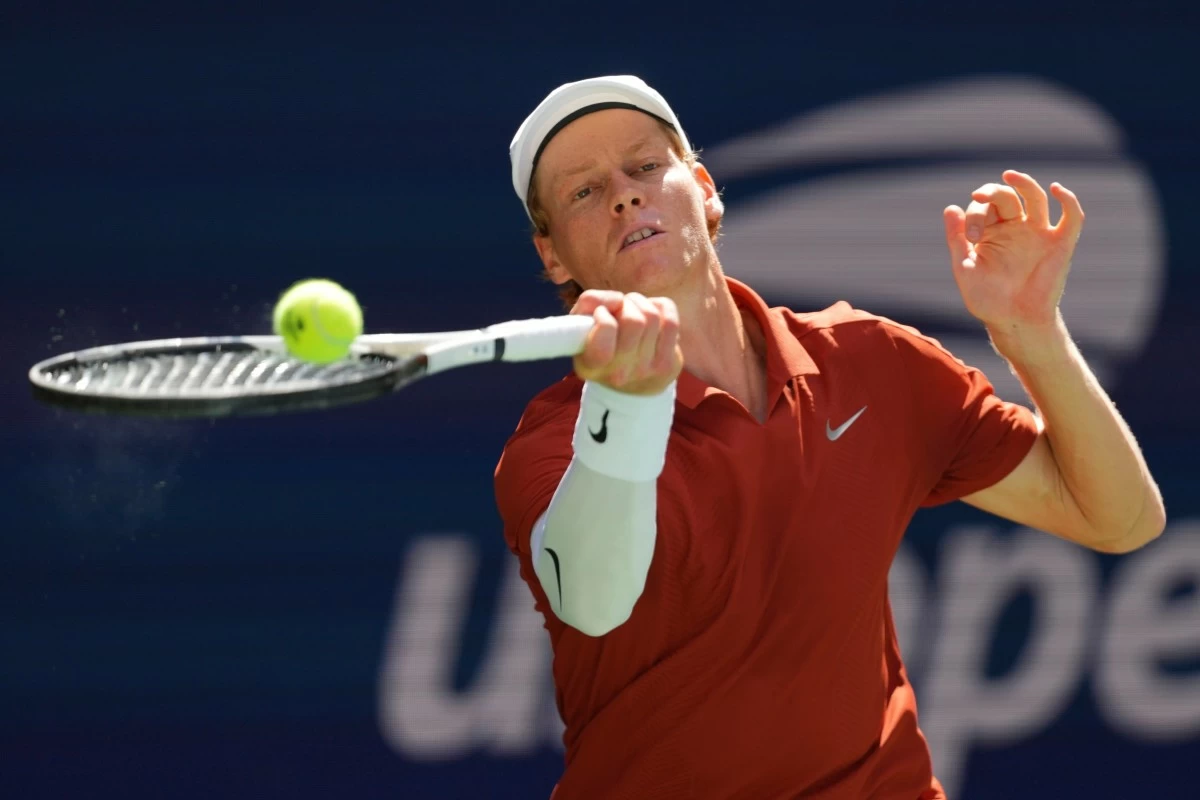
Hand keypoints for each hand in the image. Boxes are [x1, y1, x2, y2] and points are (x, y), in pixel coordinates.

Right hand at [570, 290, 682, 395]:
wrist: (632, 383)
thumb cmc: (603, 342)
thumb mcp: (583, 325)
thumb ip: (589, 303)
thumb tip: (617, 299)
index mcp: (590, 365)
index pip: (606, 329)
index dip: (604, 313)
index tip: (602, 313)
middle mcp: (617, 374)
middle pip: (633, 320)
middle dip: (627, 303)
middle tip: (621, 308)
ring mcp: (645, 371)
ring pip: (651, 316)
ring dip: (642, 304)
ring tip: (635, 311)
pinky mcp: (667, 365)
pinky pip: (670, 321)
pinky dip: (661, 309)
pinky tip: (653, 318)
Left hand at [943, 170, 1084, 334]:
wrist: (1012, 321)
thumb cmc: (987, 299)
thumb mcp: (964, 267)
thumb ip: (956, 238)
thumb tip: (950, 207)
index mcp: (991, 232)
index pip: (983, 208)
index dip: (975, 214)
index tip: (971, 236)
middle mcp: (1015, 228)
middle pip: (1008, 196)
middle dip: (993, 193)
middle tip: (980, 197)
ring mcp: (1038, 233)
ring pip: (1036, 198)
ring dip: (1024, 183)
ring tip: (1009, 175)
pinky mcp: (1060, 243)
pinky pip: (1071, 217)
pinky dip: (1068, 200)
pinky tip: (1056, 189)